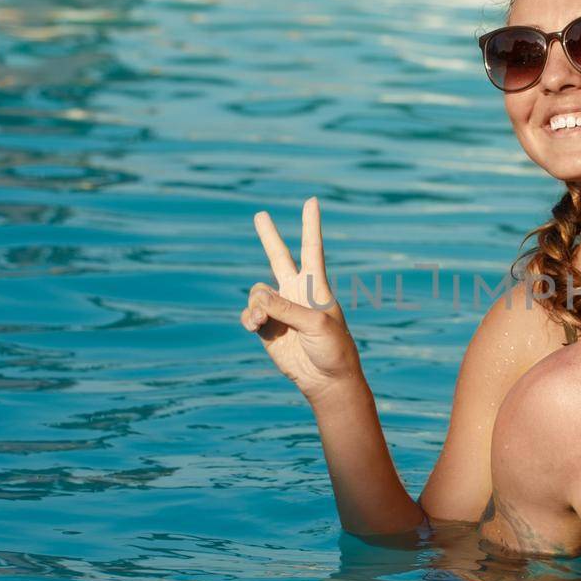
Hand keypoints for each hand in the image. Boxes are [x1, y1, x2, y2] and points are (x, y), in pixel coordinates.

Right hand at [241, 198, 360, 402]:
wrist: (326, 380)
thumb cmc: (332, 349)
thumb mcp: (315, 324)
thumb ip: (286, 308)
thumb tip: (257, 297)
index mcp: (316, 286)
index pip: (312, 248)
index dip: (310, 224)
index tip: (312, 201)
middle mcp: (296, 292)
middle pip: (279, 257)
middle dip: (269, 237)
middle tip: (260, 215)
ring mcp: (280, 309)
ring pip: (257, 292)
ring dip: (255, 304)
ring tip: (260, 320)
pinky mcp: (267, 327)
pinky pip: (249, 314)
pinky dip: (248, 317)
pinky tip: (254, 326)